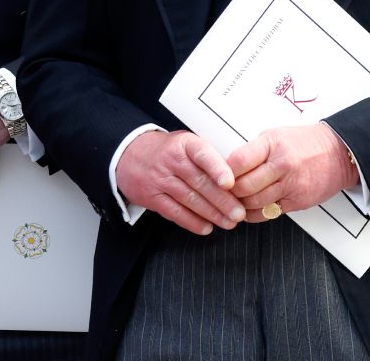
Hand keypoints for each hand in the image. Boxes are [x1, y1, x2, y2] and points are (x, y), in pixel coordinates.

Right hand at [115, 130, 245, 235]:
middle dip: (222, 200)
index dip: (217, 168)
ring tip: (229, 222)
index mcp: (185, 144)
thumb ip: (208, 155)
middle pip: (199, 183)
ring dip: (212, 214)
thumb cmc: (169, 149)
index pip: (202, 154)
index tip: (231, 182)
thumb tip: (239, 173)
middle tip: (239, 213)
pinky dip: (192, 222)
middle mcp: (172, 161)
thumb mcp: (187, 142)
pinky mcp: (152, 198)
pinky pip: (174, 213)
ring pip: (189, 200)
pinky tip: (207, 227)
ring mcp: (160, 180)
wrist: (130, 154)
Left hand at [229, 124, 358, 222]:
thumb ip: (254, 151)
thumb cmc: (305, 142)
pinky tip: (252, 208)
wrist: (338, 152)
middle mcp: (281, 164)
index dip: (224, 173)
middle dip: (229, 193)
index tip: (219, 177)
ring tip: (236, 201)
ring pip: (253, 203)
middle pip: (243, 186)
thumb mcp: (277, 136)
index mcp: (273, 144)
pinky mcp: (297, 201)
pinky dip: (255, 214)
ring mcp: (290, 184)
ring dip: (240, 205)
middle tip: (224, 193)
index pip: (238, 161)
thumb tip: (227, 167)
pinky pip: (267, 213)